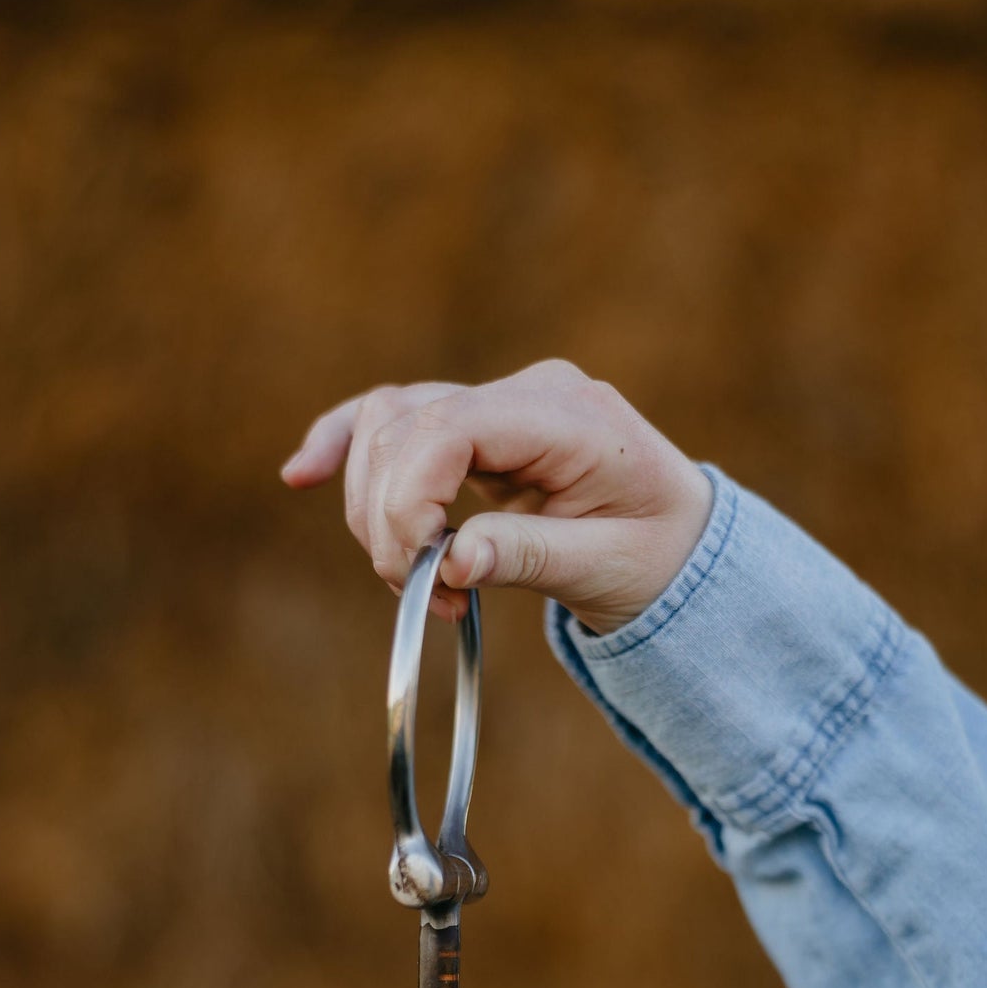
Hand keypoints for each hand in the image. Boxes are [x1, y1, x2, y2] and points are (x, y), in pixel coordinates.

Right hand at [280, 360, 713, 634]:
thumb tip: (450, 562)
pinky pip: (396, 422)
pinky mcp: (474, 428)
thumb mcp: (607, 570)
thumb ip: (528, 556)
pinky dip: (347, 446)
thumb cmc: (657, 558)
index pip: (450, 426)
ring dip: (376, 507)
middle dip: (390, 517)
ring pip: (389, 426)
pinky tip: (302, 472)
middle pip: (406, 426)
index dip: (410, 498)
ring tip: (417, 580)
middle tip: (424, 595)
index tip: (418, 571)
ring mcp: (497, 404)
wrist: (684, 546)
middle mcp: (526, 393)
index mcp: (568, 415)